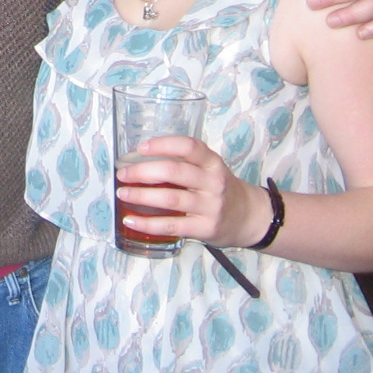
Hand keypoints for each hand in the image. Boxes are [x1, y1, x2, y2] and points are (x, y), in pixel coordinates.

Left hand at [115, 134, 269, 249]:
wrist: (249, 218)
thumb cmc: (221, 189)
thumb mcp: (211, 169)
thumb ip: (185, 163)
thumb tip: (140, 161)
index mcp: (213, 162)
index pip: (189, 146)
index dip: (163, 144)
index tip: (140, 148)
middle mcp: (213, 182)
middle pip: (174, 171)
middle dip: (142, 171)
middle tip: (123, 174)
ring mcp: (210, 206)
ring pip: (170, 198)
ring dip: (141, 196)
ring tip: (123, 194)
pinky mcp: (205, 228)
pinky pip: (171, 225)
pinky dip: (148, 224)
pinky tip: (131, 221)